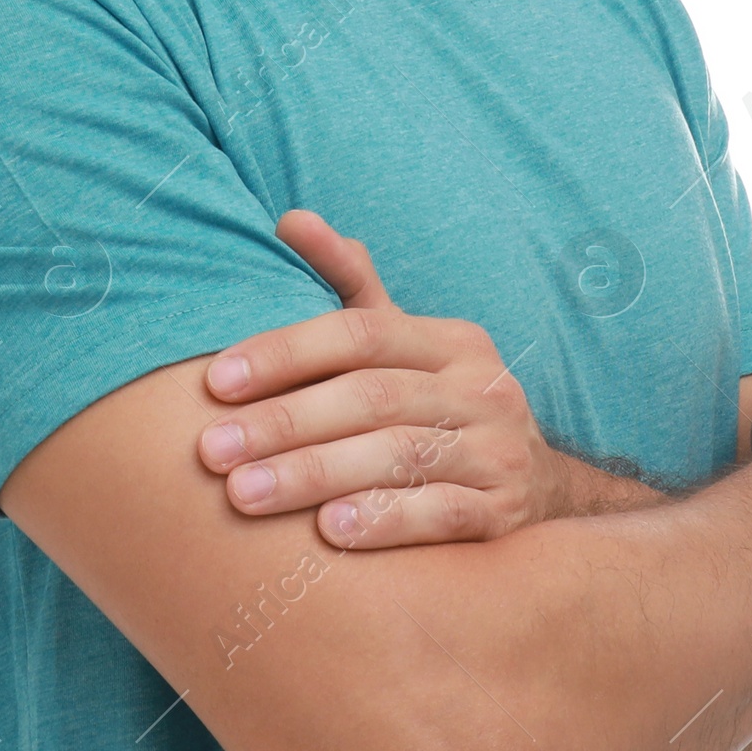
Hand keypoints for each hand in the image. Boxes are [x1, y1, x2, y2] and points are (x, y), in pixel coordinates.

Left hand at [197, 210, 569, 547]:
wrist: (538, 490)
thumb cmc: (439, 407)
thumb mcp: (405, 345)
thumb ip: (350, 284)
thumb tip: (290, 219)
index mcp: (450, 341)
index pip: (360, 333)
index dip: (284, 353)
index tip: (214, 383)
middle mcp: (481, 389)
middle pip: (372, 397)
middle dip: (285, 423)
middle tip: (213, 451)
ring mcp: (498, 452)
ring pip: (400, 456)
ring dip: (316, 475)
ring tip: (246, 494)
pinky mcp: (506, 514)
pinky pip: (443, 514)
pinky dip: (385, 520)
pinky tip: (329, 532)